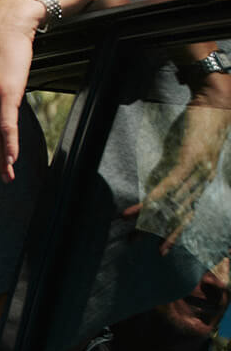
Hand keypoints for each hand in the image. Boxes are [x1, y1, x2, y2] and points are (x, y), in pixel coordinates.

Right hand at [123, 101, 230, 253]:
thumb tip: (161, 177)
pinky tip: (144, 206)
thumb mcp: (192, 150)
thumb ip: (179, 165)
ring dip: (150, 216)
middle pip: (180, 213)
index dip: (174, 232)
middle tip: (142, 246)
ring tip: (131, 226)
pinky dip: (155, 196)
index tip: (162, 249)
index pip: (188, 213)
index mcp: (204, 180)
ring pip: (172, 201)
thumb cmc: (205, 123)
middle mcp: (203, 181)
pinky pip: (170, 184)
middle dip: (161, 232)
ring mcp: (197, 172)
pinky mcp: (189, 160)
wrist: (218, 101)